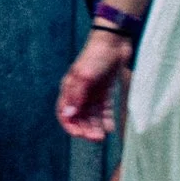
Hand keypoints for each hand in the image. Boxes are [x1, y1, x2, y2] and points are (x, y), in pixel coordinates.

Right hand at [56, 26, 130, 141]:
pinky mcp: (105, 92)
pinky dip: (106, 120)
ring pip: (92, 116)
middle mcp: (79, 93)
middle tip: (95, 138)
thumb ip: (77, 96)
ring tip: (103, 136)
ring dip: (95, 126)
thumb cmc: (96, 56)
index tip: (78, 135)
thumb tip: (69, 114)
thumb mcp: (85, 76)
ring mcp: (92, 93)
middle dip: (85, 129)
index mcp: (69, 88)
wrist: (114, 42)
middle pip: (79, 117)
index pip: (64, 112)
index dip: (69, 125)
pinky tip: (110, 128)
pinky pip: (104, 110)